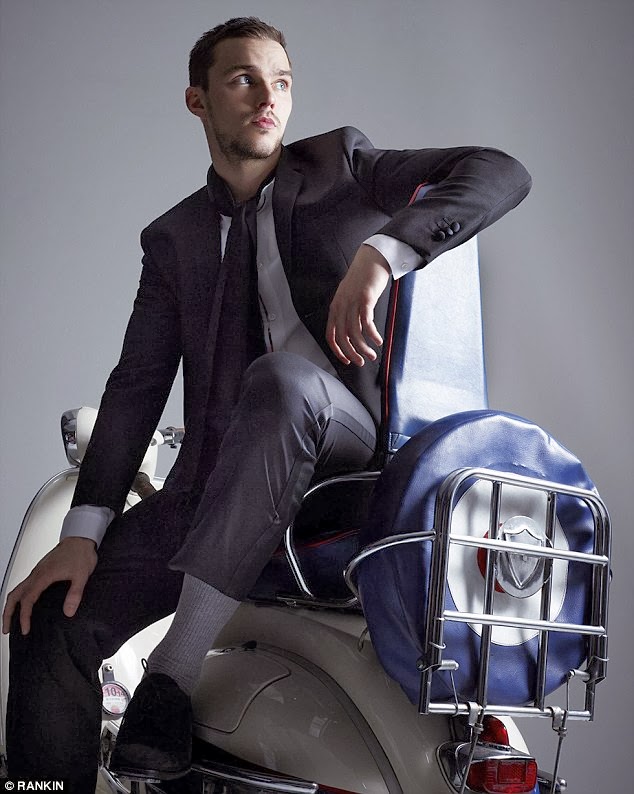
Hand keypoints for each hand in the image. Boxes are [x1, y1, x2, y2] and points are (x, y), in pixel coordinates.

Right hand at [2, 536, 97, 635]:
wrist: (80, 538)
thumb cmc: (80, 554)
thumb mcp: (82, 576)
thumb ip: (75, 594)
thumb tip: (68, 612)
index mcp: (43, 576)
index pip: (27, 600)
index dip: (24, 616)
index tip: (25, 629)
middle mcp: (36, 574)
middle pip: (14, 595)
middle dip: (8, 613)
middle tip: (7, 629)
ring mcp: (36, 572)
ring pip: (16, 590)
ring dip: (11, 606)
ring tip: (10, 619)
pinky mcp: (40, 570)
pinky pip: (23, 585)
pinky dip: (18, 597)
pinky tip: (24, 604)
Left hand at [326, 244, 391, 366]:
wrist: (372, 259)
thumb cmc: (363, 280)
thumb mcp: (350, 298)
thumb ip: (349, 314)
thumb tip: (354, 334)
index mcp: (335, 307)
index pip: (330, 335)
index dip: (337, 351)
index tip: (347, 360)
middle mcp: (341, 306)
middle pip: (342, 337)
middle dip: (351, 353)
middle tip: (361, 362)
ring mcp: (352, 302)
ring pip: (354, 332)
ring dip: (363, 347)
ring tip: (372, 355)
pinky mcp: (365, 298)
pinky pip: (366, 322)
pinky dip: (372, 335)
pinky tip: (378, 341)